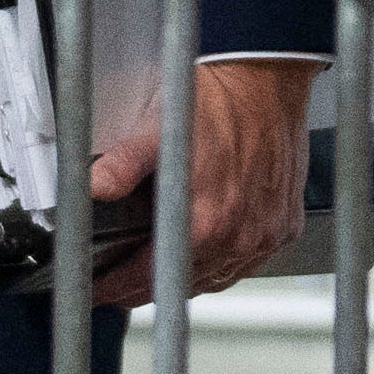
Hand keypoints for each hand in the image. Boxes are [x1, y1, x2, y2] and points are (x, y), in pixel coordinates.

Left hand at [90, 56, 319, 307]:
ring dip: (184, 280)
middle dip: (145, 288)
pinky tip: (205, 257)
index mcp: (204, 223)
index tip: (97, 291)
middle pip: (183, 284)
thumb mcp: (152, 133)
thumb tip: (90, 189)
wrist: (264, 81)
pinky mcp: (284, 224)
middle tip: (118, 286)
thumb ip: (119, 166)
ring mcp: (265, 234)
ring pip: (218, 278)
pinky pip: (248, 262)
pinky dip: (222, 265)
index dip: (117, 287)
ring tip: (155, 276)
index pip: (150, 277)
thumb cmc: (213, 103)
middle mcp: (240, 237)